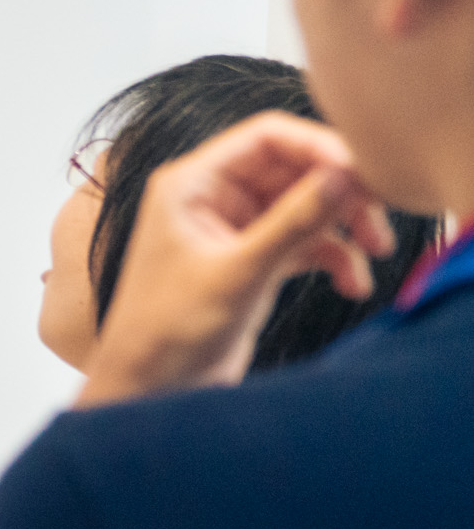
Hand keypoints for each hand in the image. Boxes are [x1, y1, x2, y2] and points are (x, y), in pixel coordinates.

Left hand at [78, 111, 393, 404]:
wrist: (149, 391)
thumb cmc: (166, 332)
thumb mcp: (237, 273)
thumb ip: (292, 222)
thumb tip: (344, 174)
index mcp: (191, 184)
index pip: (266, 137)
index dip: (319, 147)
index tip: (364, 173)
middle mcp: (212, 199)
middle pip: (295, 169)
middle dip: (341, 192)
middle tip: (379, 219)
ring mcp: (235, 230)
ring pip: (306, 206)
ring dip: (345, 226)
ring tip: (375, 252)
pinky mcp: (253, 262)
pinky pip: (306, 242)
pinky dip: (334, 257)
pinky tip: (353, 285)